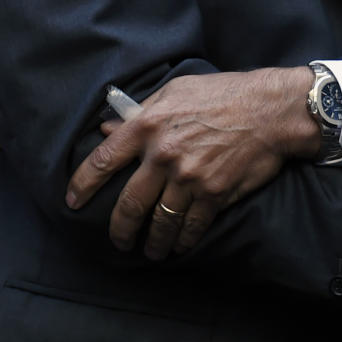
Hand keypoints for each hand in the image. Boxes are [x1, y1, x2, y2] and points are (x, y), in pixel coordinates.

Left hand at [66, 65, 318, 259]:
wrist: (269, 109)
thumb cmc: (222, 94)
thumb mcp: (175, 91)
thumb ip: (139, 112)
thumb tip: (107, 129)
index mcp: (147, 125)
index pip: (103, 161)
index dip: (82, 185)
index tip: (72, 202)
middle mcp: (163, 154)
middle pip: (128, 204)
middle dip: (119, 229)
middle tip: (118, 241)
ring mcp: (188, 177)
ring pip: (159, 222)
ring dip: (152, 242)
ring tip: (151, 250)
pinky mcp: (213, 194)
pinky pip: (190, 227)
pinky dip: (182, 241)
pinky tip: (179, 246)